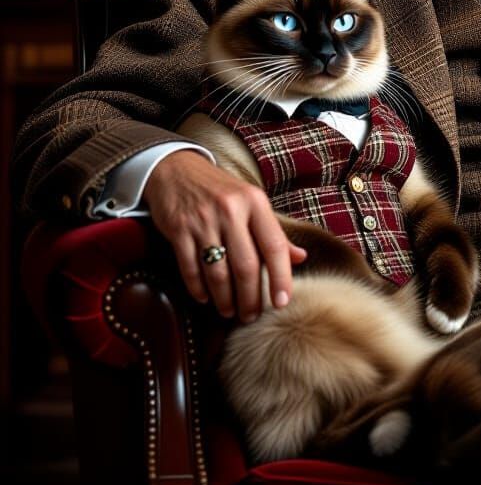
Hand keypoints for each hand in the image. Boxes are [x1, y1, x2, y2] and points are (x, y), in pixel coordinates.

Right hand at [143, 149, 306, 321]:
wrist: (176, 169)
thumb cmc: (221, 191)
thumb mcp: (252, 203)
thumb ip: (274, 232)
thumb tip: (301, 258)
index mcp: (255, 203)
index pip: (274, 246)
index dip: (281, 278)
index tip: (282, 303)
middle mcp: (231, 210)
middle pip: (246, 266)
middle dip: (250, 298)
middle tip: (251, 315)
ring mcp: (203, 220)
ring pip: (218, 272)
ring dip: (225, 299)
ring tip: (229, 311)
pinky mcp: (178, 229)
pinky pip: (191, 268)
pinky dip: (199, 288)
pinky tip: (205, 298)